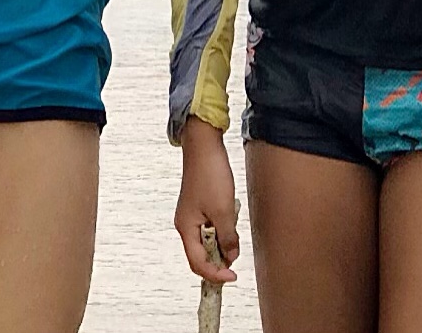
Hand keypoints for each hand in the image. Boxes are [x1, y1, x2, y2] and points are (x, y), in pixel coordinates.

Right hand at [174, 117, 239, 284]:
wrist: (204, 145)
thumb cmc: (210, 174)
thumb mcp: (224, 211)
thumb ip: (227, 238)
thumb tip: (230, 256)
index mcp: (186, 228)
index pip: (198, 263)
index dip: (215, 274)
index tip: (232, 277)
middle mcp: (186, 224)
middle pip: (201, 254)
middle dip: (218, 259)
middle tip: (235, 257)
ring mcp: (192, 215)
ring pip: (207, 240)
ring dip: (221, 242)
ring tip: (233, 230)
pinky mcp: (199, 206)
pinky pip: (210, 227)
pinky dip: (221, 229)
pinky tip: (231, 218)